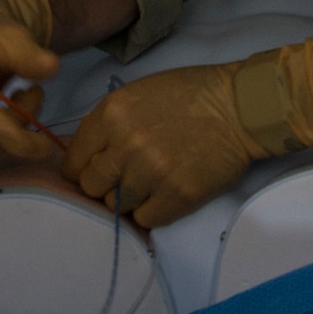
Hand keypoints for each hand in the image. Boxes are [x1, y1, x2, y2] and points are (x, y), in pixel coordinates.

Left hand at [62, 61, 264, 227]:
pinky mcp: (177, 196)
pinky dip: (153, 210)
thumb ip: (108, 124)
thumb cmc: (189, 94)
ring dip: (131, 197)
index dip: (85, 167)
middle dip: (106, 184)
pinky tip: (167, 192)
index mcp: (111, 114)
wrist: (239, 106)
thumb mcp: (137, 94)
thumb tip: (87, 157)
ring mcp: (151, 173)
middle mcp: (125, 145)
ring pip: (117, 205)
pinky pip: (145, 219)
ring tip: (153, 181)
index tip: (99, 169)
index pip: (74, 160)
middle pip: (91, 186)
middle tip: (127, 176)